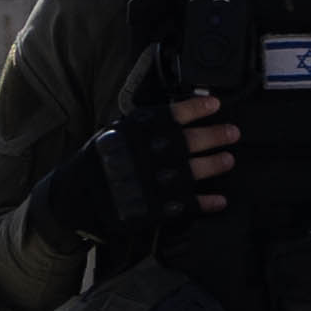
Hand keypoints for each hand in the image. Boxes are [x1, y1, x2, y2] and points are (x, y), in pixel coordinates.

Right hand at [37, 90, 229, 247]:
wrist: (77, 199)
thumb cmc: (95, 163)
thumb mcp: (112, 134)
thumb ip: (141, 126)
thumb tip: (173, 117)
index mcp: (137, 132)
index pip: (173, 114)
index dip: (197, 108)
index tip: (215, 104)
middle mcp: (151, 153)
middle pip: (192, 141)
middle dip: (216, 135)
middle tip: (233, 132)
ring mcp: (157, 180)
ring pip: (196, 170)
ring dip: (216, 164)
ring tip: (228, 159)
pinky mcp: (159, 206)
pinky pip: (191, 203)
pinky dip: (208, 202)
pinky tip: (220, 200)